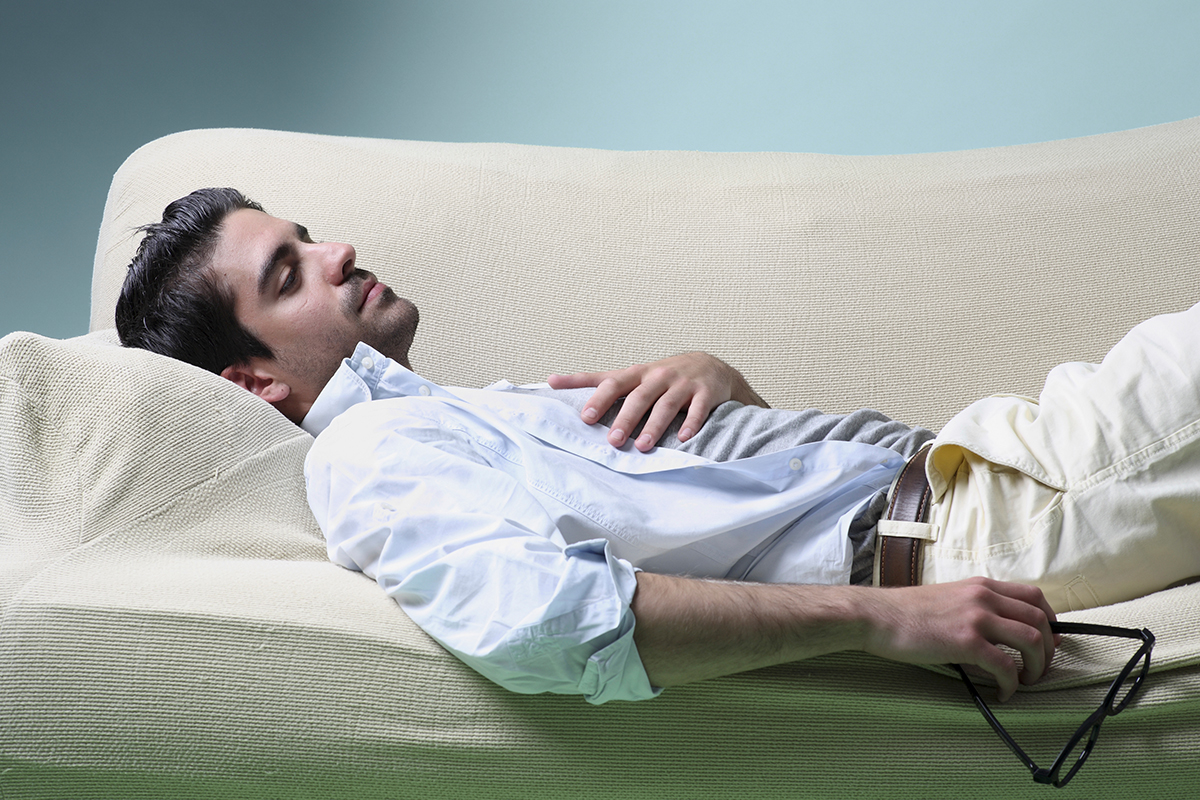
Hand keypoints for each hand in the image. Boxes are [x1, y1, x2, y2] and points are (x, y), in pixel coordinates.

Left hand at [548, 352, 767, 450]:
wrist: (709, 366)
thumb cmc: (661, 375)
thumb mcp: (630, 374)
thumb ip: (594, 380)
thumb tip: (551, 380)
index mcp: (637, 374)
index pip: (613, 383)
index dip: (599, 400)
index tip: (585, 418)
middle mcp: (658, 377)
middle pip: (639, 397)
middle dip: (626, 419)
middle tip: (613, 441)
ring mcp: (682, 384)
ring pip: (666, 405)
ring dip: (654, 426)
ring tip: (643, 446)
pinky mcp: (705, 393)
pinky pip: (698, 409)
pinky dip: (691, 423)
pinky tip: (685, 438)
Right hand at [860, 577, 1058, 701]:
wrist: (877, 616)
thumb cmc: (905, 612)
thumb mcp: (948, 597)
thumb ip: (973, 605)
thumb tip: (993, 630)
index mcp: (980, 585)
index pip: (1034, 596)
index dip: (1050, 620)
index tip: (1049, 640)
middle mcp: (984, 597)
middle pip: (1039, 619)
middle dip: (1049, 648)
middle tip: (1040, 667)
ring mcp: (976, 618)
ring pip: (1031, 640)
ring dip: (1037, 666)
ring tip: (1026, 681)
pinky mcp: (965, 641)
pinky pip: (1005, 666)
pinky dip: (1011, 683)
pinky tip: (1003, 692)